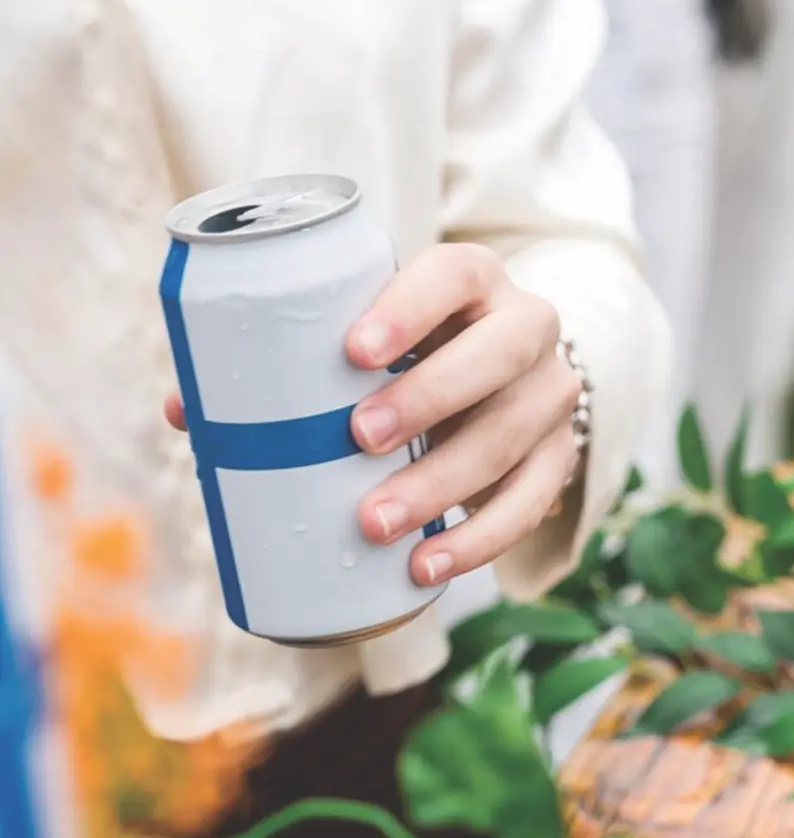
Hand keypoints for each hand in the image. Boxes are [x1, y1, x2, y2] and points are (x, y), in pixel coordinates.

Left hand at [166, 243, 582, 586]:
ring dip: (445, 483)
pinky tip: (430, 563)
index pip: (454, 274)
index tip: (352, 350)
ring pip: (515, 436)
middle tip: (358, 439)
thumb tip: (188, 413)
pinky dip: (481, 539)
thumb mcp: (368, 337)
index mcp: (474, 279)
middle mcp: (528, 328)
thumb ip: (288, 362)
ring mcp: (551, 395)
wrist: (500, 379)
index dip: (409, 307)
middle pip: (499, 355)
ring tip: (378, 525)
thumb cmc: (411, 352)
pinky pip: (532, 501)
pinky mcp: (560, 457)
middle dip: (429, 397)